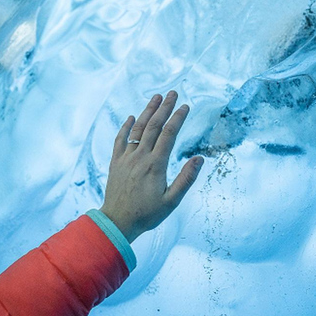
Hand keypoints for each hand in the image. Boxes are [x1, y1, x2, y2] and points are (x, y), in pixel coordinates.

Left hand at [100, 90, 204, 242]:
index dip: (177, 118)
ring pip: (137, 129)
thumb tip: (200, 159)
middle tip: (173, 93)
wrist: (117, 222)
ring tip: (156, 97)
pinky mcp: (116, 162)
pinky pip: (120, 139)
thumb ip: (186, 179)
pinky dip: (125, 126)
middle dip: (164, 108)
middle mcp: (140, 157)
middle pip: (153, 126)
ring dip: (147, 111)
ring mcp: (126, 158)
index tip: (186, 106)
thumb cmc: (147, 214)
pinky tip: (130, 117)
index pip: (168, 134)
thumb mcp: (172, 201)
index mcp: (155, 165)